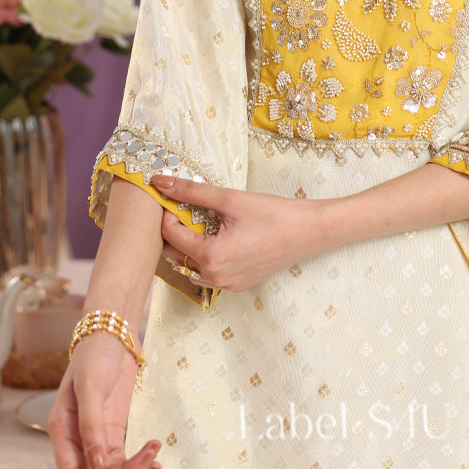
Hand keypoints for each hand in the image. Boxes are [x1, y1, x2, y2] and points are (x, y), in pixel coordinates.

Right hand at [47, 332, 160, 468]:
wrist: (113, 334)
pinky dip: (138, 462)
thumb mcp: (91, 385)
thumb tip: (98, 465)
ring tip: (155, 455)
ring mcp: (96, 436)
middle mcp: (76, 439)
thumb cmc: (95, 354)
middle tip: (149, 464)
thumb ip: (92, 425)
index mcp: (62, 430)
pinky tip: (154, 459)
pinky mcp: (113, 431)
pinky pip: (122, 458)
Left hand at [154, 175, 323, 291]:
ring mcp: (226, 285)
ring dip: (188, 245)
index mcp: (210, 257)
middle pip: (176, 253)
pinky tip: (217, 239)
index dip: (167, 213)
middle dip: (175, 230)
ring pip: (190, 265)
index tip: (175, 197)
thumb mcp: (229, 199)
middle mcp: (215, 277)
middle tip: (186, 208)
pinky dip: (204, 257)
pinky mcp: (237, 285)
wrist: (307, 232)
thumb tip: (160, 182)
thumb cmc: (272, 214)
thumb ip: (192, 191)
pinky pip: (208, 274)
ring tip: (201, 223)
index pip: (170, 235)